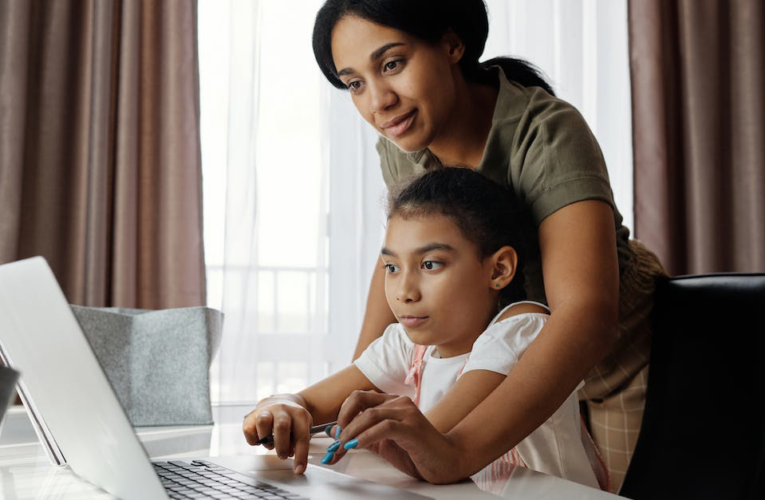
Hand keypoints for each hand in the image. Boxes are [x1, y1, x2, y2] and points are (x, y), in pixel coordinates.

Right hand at [242, 395, 311, 474]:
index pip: (301, 436)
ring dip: (266, 440)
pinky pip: (248, 430)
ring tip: (271, 444)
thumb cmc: (292, 419)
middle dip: (282, 447)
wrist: (281, 401)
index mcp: (298, 413)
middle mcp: (282, 409)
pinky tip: (261, 440)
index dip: (301, 455)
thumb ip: (298, 441)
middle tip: (283, 455)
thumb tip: (291, 454)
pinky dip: (254, 440)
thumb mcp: (303, 427)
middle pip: (281, 426)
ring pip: (263, 422)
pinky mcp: (251, 416)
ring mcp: (266, 411)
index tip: (299, 469)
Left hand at [326, 391, 464, 483]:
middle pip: (359, 400)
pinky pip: (384, 427)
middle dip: (342, 421)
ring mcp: (407, 413)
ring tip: (343, 447)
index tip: (335, 435)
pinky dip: (366, 437)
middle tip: (336, 442)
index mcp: (391, 403)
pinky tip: (357, 447)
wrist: (446, 462)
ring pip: (369, 414)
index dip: (342, 414)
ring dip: (351, 433)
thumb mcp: (382, 444)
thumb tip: (334, 431)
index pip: (358, 397)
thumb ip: (361, 435)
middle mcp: (398, 402)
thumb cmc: (417, 452)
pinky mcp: (412, 427)